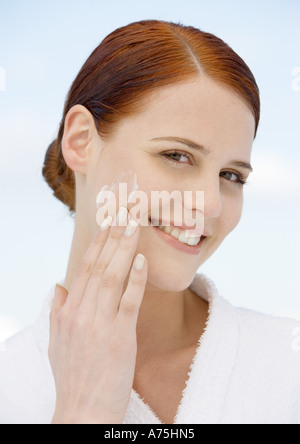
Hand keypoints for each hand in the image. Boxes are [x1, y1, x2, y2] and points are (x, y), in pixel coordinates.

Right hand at [49, 208, 146, 423]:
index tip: (109, 222)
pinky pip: (128, 303)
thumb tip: (59, 286)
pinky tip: (142, 261)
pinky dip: (135, 280)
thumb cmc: (73, 377)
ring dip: (123, 249)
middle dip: (112, 236)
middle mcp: (81, 314)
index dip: (98, 243)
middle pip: (98, 266)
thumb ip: (58, 312)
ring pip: (111, 277)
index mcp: (69, 312)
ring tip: (134, 225)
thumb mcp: (57, 343)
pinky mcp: (119, 339)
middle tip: (125, 211)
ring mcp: (99, 325)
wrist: (82, 412)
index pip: (85, 268)